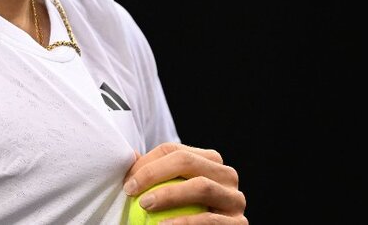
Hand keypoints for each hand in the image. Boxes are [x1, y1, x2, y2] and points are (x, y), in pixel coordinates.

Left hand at [123, 141, 246, 222]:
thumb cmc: (178, 217)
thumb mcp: (164, 194)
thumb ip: (152, 176)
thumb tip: (131, 155)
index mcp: (209, 161)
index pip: (174, 150)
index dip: (147, 163)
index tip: (128, 183)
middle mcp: (227, 175)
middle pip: (188, 162)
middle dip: (156, 173)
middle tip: (133, 191)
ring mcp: (236, 199)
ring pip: (202, 186)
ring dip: (170, 195)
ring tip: (145, 206)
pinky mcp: (239, 223)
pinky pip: (210, 220)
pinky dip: (185, 223)